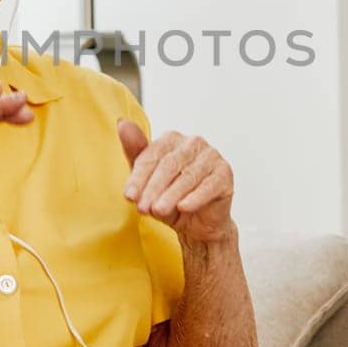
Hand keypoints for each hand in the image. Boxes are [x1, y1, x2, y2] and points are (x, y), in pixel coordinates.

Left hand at [116, 120, 234, 244]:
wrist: (197, 223)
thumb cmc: (169, 198)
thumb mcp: (147, 180)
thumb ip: (135, 152)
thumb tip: (122, 123)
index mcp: (171, 139)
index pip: (152, 155)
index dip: (138, 177)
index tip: (129, 196)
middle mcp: (193, 143)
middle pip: (168, 165)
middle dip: (153, 188)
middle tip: (142, 208)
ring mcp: (211, 156)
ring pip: (187, 176)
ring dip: (170, 195)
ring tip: (158, 211)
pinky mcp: (225, 173)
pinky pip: (208, 185)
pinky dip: (195, 198)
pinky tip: (183, 208)